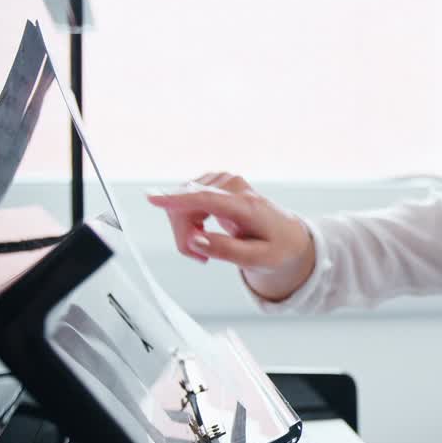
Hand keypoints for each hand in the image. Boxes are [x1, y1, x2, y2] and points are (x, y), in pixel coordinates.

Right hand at [146, 172, 314, 300]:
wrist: (289, 236)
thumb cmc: (278, 248)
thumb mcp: (259, 260)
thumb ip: (227, 251)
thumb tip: (195, 241)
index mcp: (248, 205)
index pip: (207, 198)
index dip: (178, 199)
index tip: (152, 199)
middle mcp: (234, 186)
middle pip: (188, 204)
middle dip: (184, 234)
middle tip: (199, 257)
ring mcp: (223, 182)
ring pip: (182, 202)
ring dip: (186, 229)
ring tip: (206, 249)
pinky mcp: (215, 184)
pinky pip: (185, 200)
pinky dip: (188, 221)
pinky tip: (204, 234)